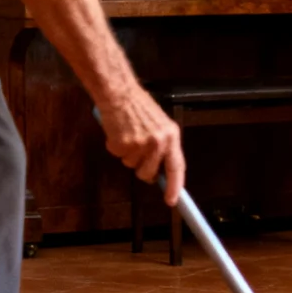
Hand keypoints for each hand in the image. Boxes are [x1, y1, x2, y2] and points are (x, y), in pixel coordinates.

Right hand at [98, 87, 184, 204]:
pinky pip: (117, 155)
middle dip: (141, 169)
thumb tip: (159, 172)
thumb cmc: (138, 106)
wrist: (119, 93)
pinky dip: (115, 147)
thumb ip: (162, 147)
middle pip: (149, 173)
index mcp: (172, 136)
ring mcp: (141, 144)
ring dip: (127, 154)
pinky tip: (117, 132)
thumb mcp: (159, 124)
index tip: (172, 200)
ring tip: (127, 134)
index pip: (177, 167)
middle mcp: (159, 142)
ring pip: (131, 165)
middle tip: (136, 152)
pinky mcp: (123, 144)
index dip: (175, 186)